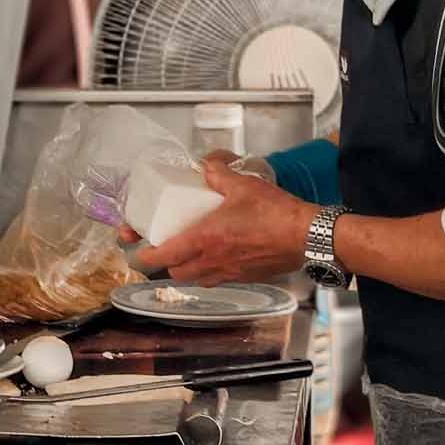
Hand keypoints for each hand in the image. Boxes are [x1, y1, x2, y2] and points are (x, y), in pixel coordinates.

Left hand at [132, 156, 316, 284]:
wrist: (307, 236)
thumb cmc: (277, 214)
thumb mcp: (243, 185)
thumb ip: (219, 174)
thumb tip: (206, 165)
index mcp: (205, 240)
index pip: (162, 256)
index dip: (143, 255)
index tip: (137, 247)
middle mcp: (213, 261)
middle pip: (175, 272)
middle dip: (164, 262)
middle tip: (163, 246)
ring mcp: (229, 272)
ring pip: (196, 279)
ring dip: (186, 269)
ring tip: (188, 252)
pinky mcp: (245, 277)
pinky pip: (217, 279)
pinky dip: (209, 271)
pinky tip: (217, 255)